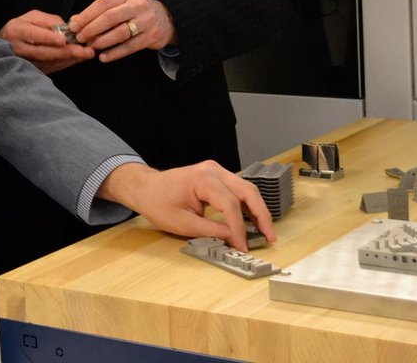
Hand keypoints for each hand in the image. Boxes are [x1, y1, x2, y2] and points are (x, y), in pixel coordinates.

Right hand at [0, 10, 94, 74]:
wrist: (7, 45)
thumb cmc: (22, 27)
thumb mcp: (32, 17)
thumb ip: (49, 21)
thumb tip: (67, 28)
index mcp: (16, 31)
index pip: (34, 35)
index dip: (49, 38)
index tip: (64, 40)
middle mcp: (18, 48)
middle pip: (43, 52)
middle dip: (66, 52)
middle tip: (84, 51)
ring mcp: (25, 62)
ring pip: (49, 62)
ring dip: (69, 59)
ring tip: (86, 54)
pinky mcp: (33, 70)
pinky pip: (51, 68)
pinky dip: (66, 64)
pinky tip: (78, 59)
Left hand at [67, 0, 175, 62]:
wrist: (166, 19)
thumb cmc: (135, 11)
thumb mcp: (120, 4)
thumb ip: (98, 11)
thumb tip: (74, 21)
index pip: (103, 3)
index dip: (86, 15)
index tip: (73, 26)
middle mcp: (138, 5)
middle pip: (110, 17)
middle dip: (91, 29)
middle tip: (80, 38)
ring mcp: (147, 21)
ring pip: (119, 33)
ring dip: (101, 41)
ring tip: (90, 46)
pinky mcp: (152, 37)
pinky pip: (129, 47)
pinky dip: (114, 53)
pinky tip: (103, 57)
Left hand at [96, 161, 273, 251]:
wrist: (146, 188)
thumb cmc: (158, 203)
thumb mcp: (182, 223)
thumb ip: (211, 230)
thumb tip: (234, 238)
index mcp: (203, 179)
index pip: (230, 205)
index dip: (239, 228)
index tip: (243, 246)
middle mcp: (213, 170)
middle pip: (246, 191)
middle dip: (261, 215)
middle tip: (269, 237)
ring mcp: (216, 170)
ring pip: (246, 189)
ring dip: (257, 210)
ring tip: (265, 231)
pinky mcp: (216, 176)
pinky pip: (237, 189)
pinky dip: (247, 205)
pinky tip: (252, 221)